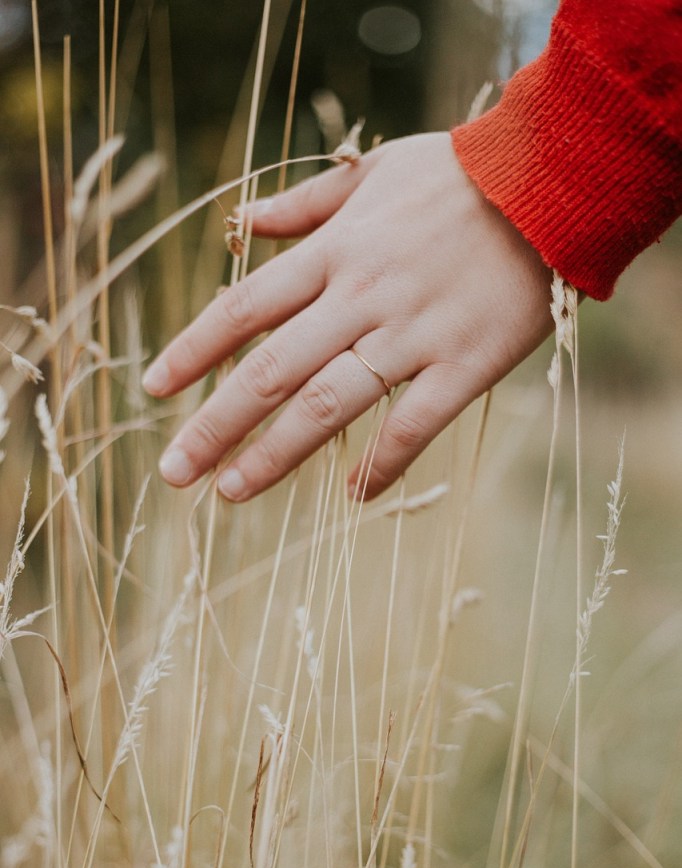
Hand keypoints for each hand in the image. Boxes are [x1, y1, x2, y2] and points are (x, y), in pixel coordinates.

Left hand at [143, 132, 553, 501]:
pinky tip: (356, 497)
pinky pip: (417, 424)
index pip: (243, 309)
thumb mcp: (373, 172)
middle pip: (270, 370)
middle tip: (174, 471)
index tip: (155, 390)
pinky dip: (386, 463)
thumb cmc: (459, 176)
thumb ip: (303, 206)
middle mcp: (361, 297)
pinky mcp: (466, 364)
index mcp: (335, 253)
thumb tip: (240, 224)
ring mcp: (413, 334)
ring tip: (231, 493)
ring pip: (329, 405)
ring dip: (275, 454)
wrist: (553, 183)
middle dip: (214, 425)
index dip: (193, 352)